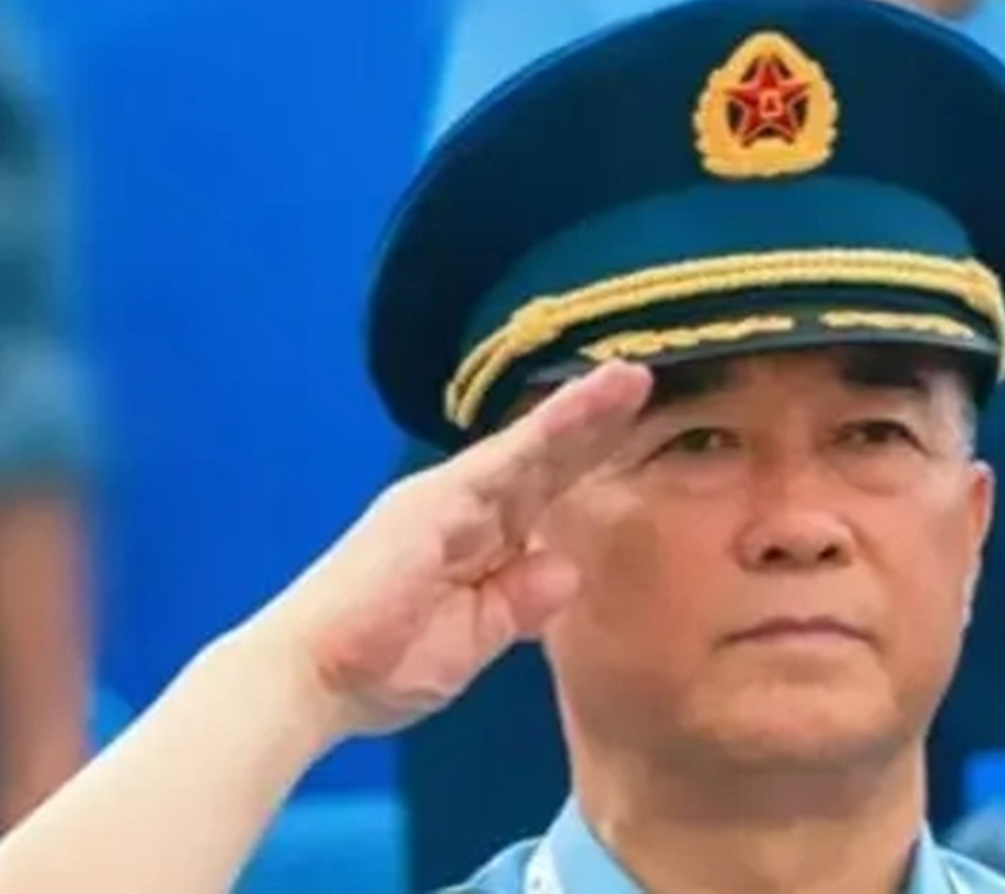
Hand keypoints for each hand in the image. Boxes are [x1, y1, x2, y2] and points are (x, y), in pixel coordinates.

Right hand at [235, 362, 651, 739]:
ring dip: (583, 411)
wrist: (309, 680)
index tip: (631, 435)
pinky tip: (590, 401)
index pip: (540, 496)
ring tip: (632, 376)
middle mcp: (463, 508)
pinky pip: (507, 457)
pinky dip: (551, 428)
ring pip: (531, 447)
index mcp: (474, 543)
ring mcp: (449, 498)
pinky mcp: (438, 500)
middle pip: (543, 462)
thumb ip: (517, 604)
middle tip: (642, 381)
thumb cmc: (379, 668)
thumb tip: (565, 567)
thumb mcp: (472, 640)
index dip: (583, 464)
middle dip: (595, 426)